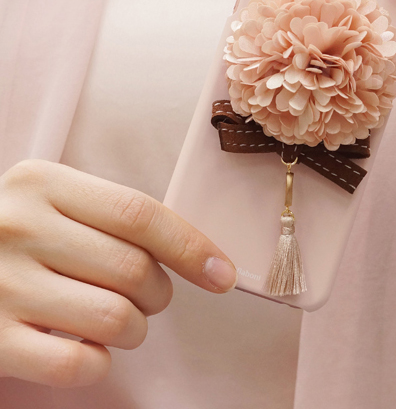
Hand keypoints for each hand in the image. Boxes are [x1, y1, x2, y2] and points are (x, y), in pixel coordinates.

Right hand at [0, 160, 236, 386]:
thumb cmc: (23, 231)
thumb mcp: (58, 201)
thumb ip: (117, 216)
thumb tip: (201, 257)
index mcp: (43, 183)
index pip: (141, 214)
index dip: (191, 246)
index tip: (222, 275)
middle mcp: (18, 228)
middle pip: (133, 269)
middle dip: (160, 293)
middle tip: (148, 295)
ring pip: (115, 318)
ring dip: (136, 328)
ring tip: (120, 319)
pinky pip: (75, 365)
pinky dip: (100, 362)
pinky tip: (90, 348)